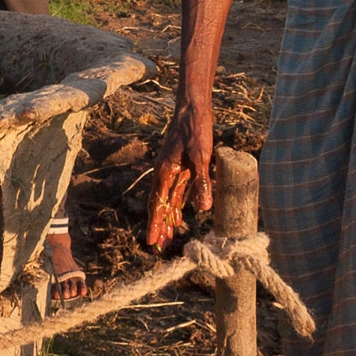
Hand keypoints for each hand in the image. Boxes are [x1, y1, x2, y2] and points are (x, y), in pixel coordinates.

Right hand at [144, 103, 213, 249]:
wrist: (192, 108)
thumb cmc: (195, 130)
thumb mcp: (201, 156)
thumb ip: (202, 182)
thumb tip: (204, 209)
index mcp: (165, 172)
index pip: (157, 204)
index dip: (155, 224)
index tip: (152, 242)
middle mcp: (165, 173)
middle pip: (160, 204)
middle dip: (160, 225)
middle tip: (160, 246)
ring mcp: (172, 169)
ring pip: (168, 198)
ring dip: (168, 217)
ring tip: (169, 235)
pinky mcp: (181, 165)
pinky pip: (176, 190)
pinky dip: (176, 204)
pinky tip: (180, 213)